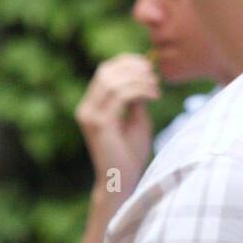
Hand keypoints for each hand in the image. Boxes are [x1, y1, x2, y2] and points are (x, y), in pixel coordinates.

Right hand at [75, 53, 160, 199]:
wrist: (122, 179)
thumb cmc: (130, 152)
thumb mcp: (136, 118)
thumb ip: (135, 98)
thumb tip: (143, 76)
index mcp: (92, 105)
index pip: (104, 71)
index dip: (126, 62)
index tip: (148, 64)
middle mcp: (86, 108)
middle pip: (106, 72)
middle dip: (133, 68)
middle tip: (154, 75)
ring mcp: (89, 116)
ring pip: (112, 82)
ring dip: (139, 79)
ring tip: (156, 87)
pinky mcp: (99, 124)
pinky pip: (119, 96)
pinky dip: (139, 91)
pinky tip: (154, 96)